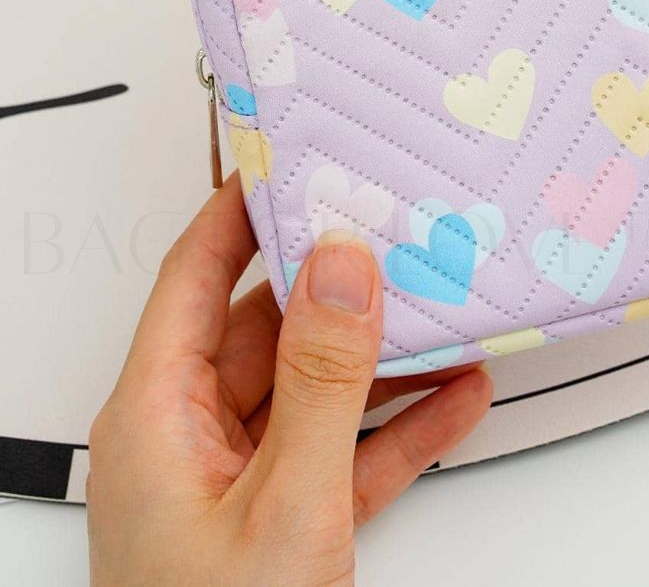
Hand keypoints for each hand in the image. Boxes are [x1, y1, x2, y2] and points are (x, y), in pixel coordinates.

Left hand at [87, 174, 491, 585]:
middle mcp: (193, 437)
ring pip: (320, 388)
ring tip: (447, 300)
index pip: (197, 275)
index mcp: (157, 415)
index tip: (296, 156)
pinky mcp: (289, 525)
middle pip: (271, 326)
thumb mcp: (283, 506)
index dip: (243, 209)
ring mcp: (242, 483)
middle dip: (340, 280)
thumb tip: (342, 267)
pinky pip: (351, 452)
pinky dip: (405, 424)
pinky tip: (459, 394)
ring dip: (388, 354)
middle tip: (398, 225)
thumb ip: (322, 382)